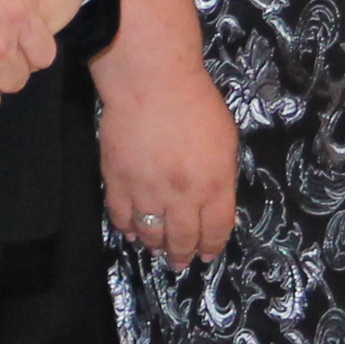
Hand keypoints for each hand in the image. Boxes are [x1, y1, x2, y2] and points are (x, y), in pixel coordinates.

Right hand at [94, 32, 238, 264]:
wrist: (151, 82)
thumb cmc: (195, 103)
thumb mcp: (226, 141)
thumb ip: (221, 177)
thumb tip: (214, 204)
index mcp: (214, 186)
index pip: (216, 231)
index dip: (212, 248)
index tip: (208, 255)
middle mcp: (182, 197)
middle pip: (183, 240)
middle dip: (183, 255)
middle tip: (180, 262)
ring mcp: (148, 192)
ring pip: (151, 234)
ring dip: (156, 246)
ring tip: (158, 249)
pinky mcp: (118, 183)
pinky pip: (122, 218)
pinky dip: (128, 229)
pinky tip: (133, 231)